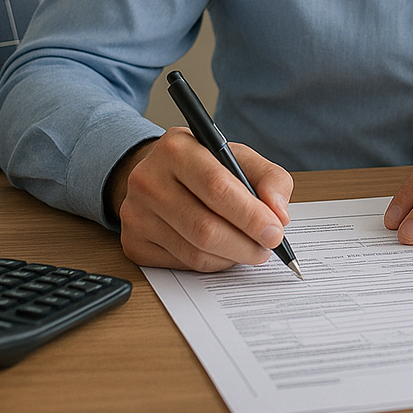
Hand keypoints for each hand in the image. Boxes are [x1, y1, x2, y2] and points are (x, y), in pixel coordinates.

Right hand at [106, 127, 293, 270]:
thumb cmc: (205, 165)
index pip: (217, 188)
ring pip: (195, 251)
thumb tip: (279, 214)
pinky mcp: (133, 242)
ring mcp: (135, 213)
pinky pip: (182, 264)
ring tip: (250, 249)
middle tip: (267, 247)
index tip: (275, 231)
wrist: (158, 173)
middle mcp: (148, 179)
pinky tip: (223, 251)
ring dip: (232, 256)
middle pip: (205, 227)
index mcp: (177, 148)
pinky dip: (212, 263)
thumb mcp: (239, 156)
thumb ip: (269, 178)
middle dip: (245, 243)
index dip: (250, 215)